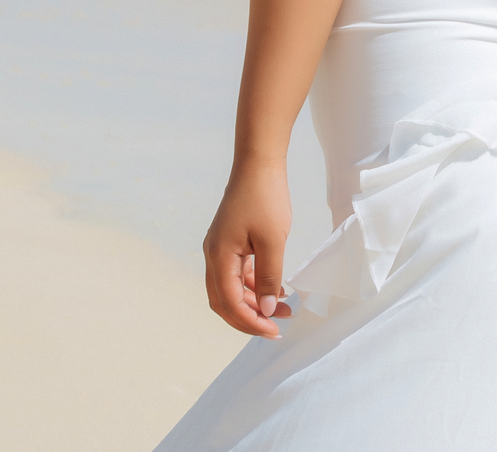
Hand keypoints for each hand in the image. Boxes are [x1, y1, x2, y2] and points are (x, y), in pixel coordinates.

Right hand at [202, 160, 293, 336]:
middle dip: (249, 318)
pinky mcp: (229, 241)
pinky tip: (276, 289)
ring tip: (283, 309)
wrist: (258, 163)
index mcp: (219, 257)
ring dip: (253, 302)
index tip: (273, 331)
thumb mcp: (273, 241)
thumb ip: (269, 277)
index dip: (250, 321)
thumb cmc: (266, 198)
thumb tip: (268, 309)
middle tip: (276, 327)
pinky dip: (253, 285)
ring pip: (231, 288)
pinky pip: (237, 273)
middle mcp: (213, 255)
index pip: (229, 302)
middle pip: (224, 301)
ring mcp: (220, 248)